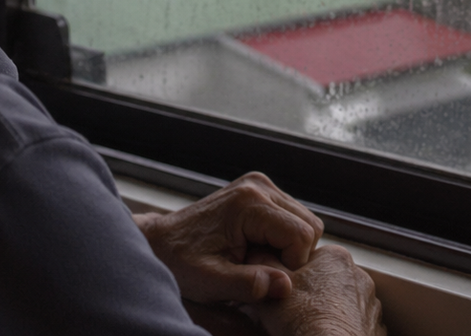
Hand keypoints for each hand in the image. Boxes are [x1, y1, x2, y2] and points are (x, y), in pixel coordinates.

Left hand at [135, 172, 324, 303]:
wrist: (160, 242)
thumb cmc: (181, 262)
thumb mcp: (211, 282)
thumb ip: (248, 285)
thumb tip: (286, 285)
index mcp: (249, 202)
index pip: (302, 234)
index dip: (292, 263)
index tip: (264, 276)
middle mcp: (259, 185)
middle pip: (309, 225)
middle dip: (292, 254)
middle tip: (258, 268)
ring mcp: (260, 184)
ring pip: (305, 221)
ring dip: (287, 246)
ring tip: (253, 258)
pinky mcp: (260, 190)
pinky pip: (292, 217)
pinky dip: (281, 237)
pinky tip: (254, 248)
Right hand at [243, 245, 385, 335]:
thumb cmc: (302, 320)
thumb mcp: (270, 287)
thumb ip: (263, 264)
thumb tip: (257, 254)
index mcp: (335, 258)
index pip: (309, 259)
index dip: (291, 275)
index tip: (281, 291)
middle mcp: (359, 277)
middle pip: (327, 281)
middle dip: (312, 294)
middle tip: (293, 313)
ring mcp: (371, 304)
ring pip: (343, 304)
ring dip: (329, 313)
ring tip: (309, 329)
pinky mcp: (375, 329)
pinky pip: (355, 325)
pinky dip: (343, 330)